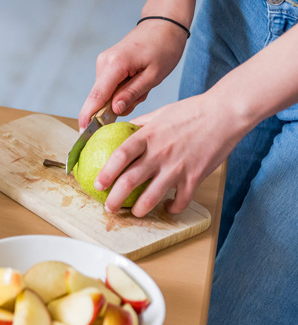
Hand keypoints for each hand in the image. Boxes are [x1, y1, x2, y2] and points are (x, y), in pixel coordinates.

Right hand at [79, 20, 186, 127]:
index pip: (96, 96)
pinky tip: (138, 80)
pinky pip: (110, 86)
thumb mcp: (154, 75)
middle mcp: (103, 63)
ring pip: (107, 93)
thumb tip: (114, 110)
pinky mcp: (107, 64)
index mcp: (114, 65)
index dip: (88, 116)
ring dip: (124, 96)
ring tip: (143, 84)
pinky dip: (123, 89)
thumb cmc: (164, 47)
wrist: (164, 23)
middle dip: (118, 105)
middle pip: (101, 97)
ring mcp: (103, 63)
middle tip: (142, 94)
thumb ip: (132, 94)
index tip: (82, 133)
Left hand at [94, 93, 248, 216]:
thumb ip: (140, 124)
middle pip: (129, 181)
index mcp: (148, 136)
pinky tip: (168, 207)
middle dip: (114, 199)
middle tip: (109, 207)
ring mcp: (177, 167)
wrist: (226, 113)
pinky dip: (173, 208)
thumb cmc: (193, 111)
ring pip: (151, 197)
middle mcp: (159, 153)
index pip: (119, 156)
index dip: (106, 172)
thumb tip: (122, 130)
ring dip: (139, 209)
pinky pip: (180, 200)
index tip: (97, 184)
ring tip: (134, 213)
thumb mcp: (160, 113)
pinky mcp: (195, 177)